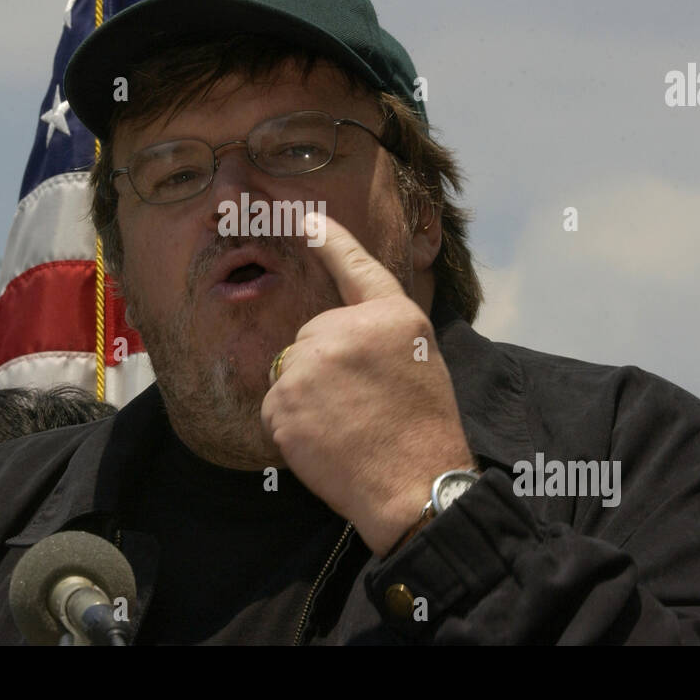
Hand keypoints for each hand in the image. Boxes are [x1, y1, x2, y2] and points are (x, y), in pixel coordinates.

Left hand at [260, 212, 474, 553]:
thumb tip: (330, 330)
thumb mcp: (419, 358)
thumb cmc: (423, 429)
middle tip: (363, 406)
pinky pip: (276, 406)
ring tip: (347, 426)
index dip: (329, 239)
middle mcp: (346, 328)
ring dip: (309, 399)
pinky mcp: (283, 399)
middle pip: (313, 336)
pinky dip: (293, 427)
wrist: (413, 484)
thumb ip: (377, 331)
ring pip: (292, 372)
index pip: (355, 266)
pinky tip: (326, 442)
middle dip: (327, 368)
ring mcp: (310, 363)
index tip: (304, 215)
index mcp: (391, 313)